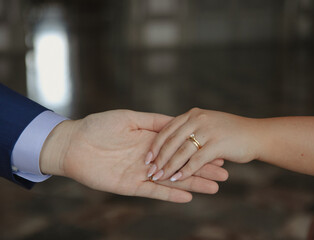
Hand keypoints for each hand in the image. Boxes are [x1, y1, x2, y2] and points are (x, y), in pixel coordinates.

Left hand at [40, 110, 227, 202]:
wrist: (74, 144)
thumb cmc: (99, 126)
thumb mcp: (130, 117)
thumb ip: (153, 121)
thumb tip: (176, 120)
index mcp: (150, 139)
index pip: (180, 146)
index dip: (198, 149)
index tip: (218, 152)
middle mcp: (150, 157)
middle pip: (181, 164)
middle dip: (203, 169)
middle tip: (224, 174)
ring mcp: (142, 172)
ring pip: (173, 179)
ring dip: (193, 183)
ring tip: (214, 187)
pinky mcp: (131, 185)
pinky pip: (154, 191)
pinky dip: (171, 194)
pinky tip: (188, 195)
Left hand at [146, 108, 258, 181]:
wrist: (256, 135)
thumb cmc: (231, 131)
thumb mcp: (208, 122)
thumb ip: (191, 127)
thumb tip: (172, 142)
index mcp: (193, 114)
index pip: (167, 129)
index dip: (156, 144)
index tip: (147, 157)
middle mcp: (198, 119)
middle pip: (171, 140)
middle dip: (159, 158)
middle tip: (149, 171)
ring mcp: (208, 131)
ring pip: (181, 152)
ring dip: (168, 167)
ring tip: (158, 178)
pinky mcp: (217, 144)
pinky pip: (196, 161)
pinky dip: (185, 172)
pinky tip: (177, 180)